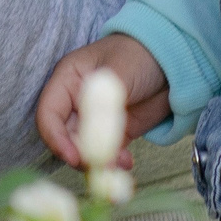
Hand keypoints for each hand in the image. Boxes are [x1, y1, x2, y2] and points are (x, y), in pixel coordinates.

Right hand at [35, 34, 170, 169]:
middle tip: (100, 165)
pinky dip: (112, 164)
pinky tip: (126, 162)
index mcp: (67, 80)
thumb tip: (94, 139)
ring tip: (119, 164)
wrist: (171, 63)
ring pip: (83, 151)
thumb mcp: (119, 71)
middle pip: (63, 138)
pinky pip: (105, 155)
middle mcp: (75, 102)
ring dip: (97, 162)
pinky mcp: (112, 133)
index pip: (48, 114)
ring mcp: (94, 120)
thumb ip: (105, 104)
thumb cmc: (139, 55)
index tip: (74, 157)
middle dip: (79, 156)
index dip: (56, 138)